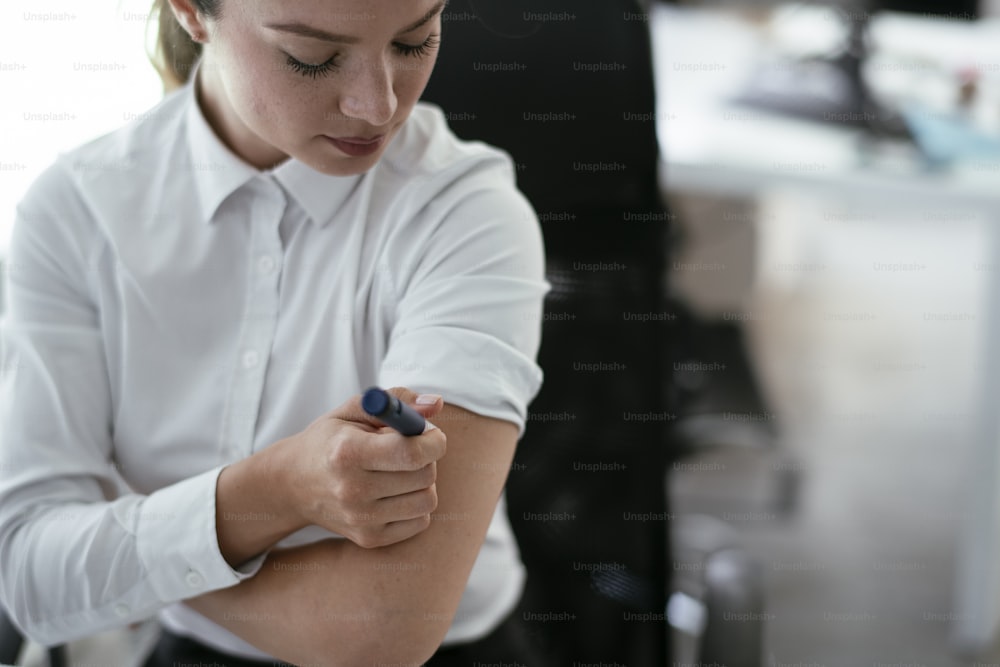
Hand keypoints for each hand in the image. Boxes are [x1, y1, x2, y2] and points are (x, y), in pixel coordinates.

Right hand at [274, 387, 445, 547]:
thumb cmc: (331, 440)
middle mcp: (352, 490)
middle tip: (410, 449)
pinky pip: (420, 521)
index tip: (431, 434)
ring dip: (423, 482)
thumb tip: (436, 404)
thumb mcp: (355, 409)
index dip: (433, 441)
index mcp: (348, 452)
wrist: (293, 485)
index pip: (411, 453)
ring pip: (427, 500)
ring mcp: (360, 519)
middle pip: (424, 476)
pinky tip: (396, 492)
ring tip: (401, 470)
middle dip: (427, 457)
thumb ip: (398, 400)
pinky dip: (416, 504)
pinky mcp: (369, 538)